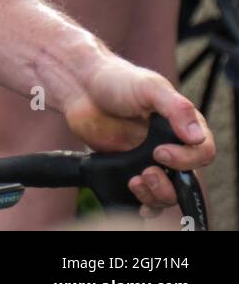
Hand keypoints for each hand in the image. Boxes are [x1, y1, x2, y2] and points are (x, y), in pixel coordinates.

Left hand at [63, 54, 213, 214]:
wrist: (81, 86)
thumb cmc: (117, 80)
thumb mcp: (149, 87)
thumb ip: (175, 108)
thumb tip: (196, 137)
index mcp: (183, 126)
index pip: (202, 152)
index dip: (187, 158)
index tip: (160, 152)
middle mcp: (171, 146)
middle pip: (187, 179)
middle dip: (170, 183)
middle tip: (147, 171)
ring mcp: (150, 159)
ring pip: (167, 192)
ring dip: (155, 194)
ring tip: (135, 181)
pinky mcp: (129, 168)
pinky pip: (145, 195)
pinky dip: (144, 202)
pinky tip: (135, 194)